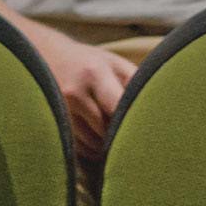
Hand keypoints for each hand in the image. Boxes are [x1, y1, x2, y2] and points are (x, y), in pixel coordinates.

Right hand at [30, 31, 138, 159]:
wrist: (45, 56)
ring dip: (107, 145)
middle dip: (122, 136)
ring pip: (93, 142)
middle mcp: (75, 92)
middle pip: (106, 129)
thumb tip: (160, 109)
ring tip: (116, 139)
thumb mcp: (114, 63)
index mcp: (95, 73)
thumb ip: (136, 83)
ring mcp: (60, 109)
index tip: (147, 134)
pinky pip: (79, 147)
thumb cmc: (90, 62)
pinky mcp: (53, 123)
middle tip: (136, 141)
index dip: (133, 124)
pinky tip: (100, 143)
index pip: (119, 107)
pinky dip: (93, 150)